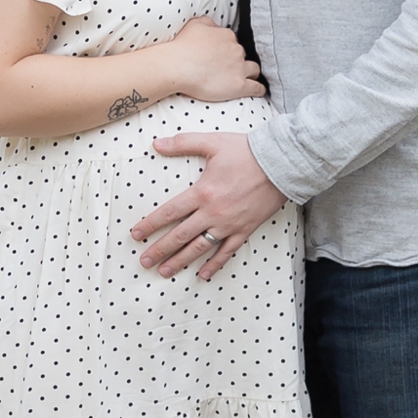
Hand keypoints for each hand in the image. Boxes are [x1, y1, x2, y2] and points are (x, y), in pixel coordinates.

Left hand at [132, 130, 287, 280]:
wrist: (281, 163)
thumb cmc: (246, 151)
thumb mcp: (212, 142)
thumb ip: (182, 143)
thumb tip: (155, 143)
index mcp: (202, 192)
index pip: (169, 212)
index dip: (150, 224)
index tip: (136, 235)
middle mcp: (213, 212)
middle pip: (180, 236)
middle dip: (160, 250)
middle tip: (144, 262)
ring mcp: (229, 224)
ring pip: (200, 248)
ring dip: (180, 261)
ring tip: (165, 272)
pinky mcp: (245, 229)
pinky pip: (227, 252)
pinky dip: (215, 265)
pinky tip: (203, 275)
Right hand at [168, 16, 266, 105]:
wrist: (178, 66)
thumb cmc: (182, 46)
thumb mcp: (195, 24)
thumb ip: (209, 23)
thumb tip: (216, 27)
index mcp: (227, 36)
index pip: (233, 43)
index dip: (227, 50)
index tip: (221, 56)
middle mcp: (237, 50)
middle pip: (243, 56)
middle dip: (237, 61)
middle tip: (226, 68)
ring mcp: (240, 68)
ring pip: (254, 70)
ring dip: (251, 73)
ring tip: (247, 78)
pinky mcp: (240, 86)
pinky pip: (256, 88)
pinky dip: (259, 90)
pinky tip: (259, 92)